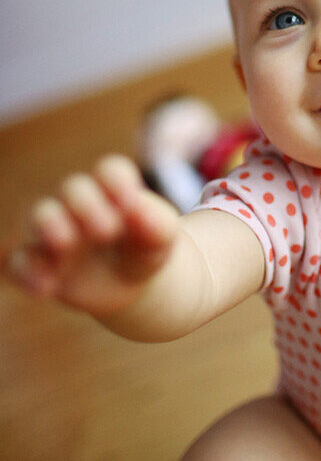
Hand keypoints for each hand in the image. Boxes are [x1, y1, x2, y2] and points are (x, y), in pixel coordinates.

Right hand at [3, 155, 179, 317]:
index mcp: (112, 189)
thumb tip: (138, 209)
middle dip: (86, 204)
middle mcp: (78, 203)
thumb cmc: (144, 249)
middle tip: (108, 230)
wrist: (128, 285)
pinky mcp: (38, 263)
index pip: (111, 172)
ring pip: (40, 217)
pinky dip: (28, 272)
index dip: (118, 183)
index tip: (131, 202)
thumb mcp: (161, 238)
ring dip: (49, 226)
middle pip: (73, 189)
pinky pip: (20, 262)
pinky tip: (45, 288)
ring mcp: (54, 231)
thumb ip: (155, 221)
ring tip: (64, 243)